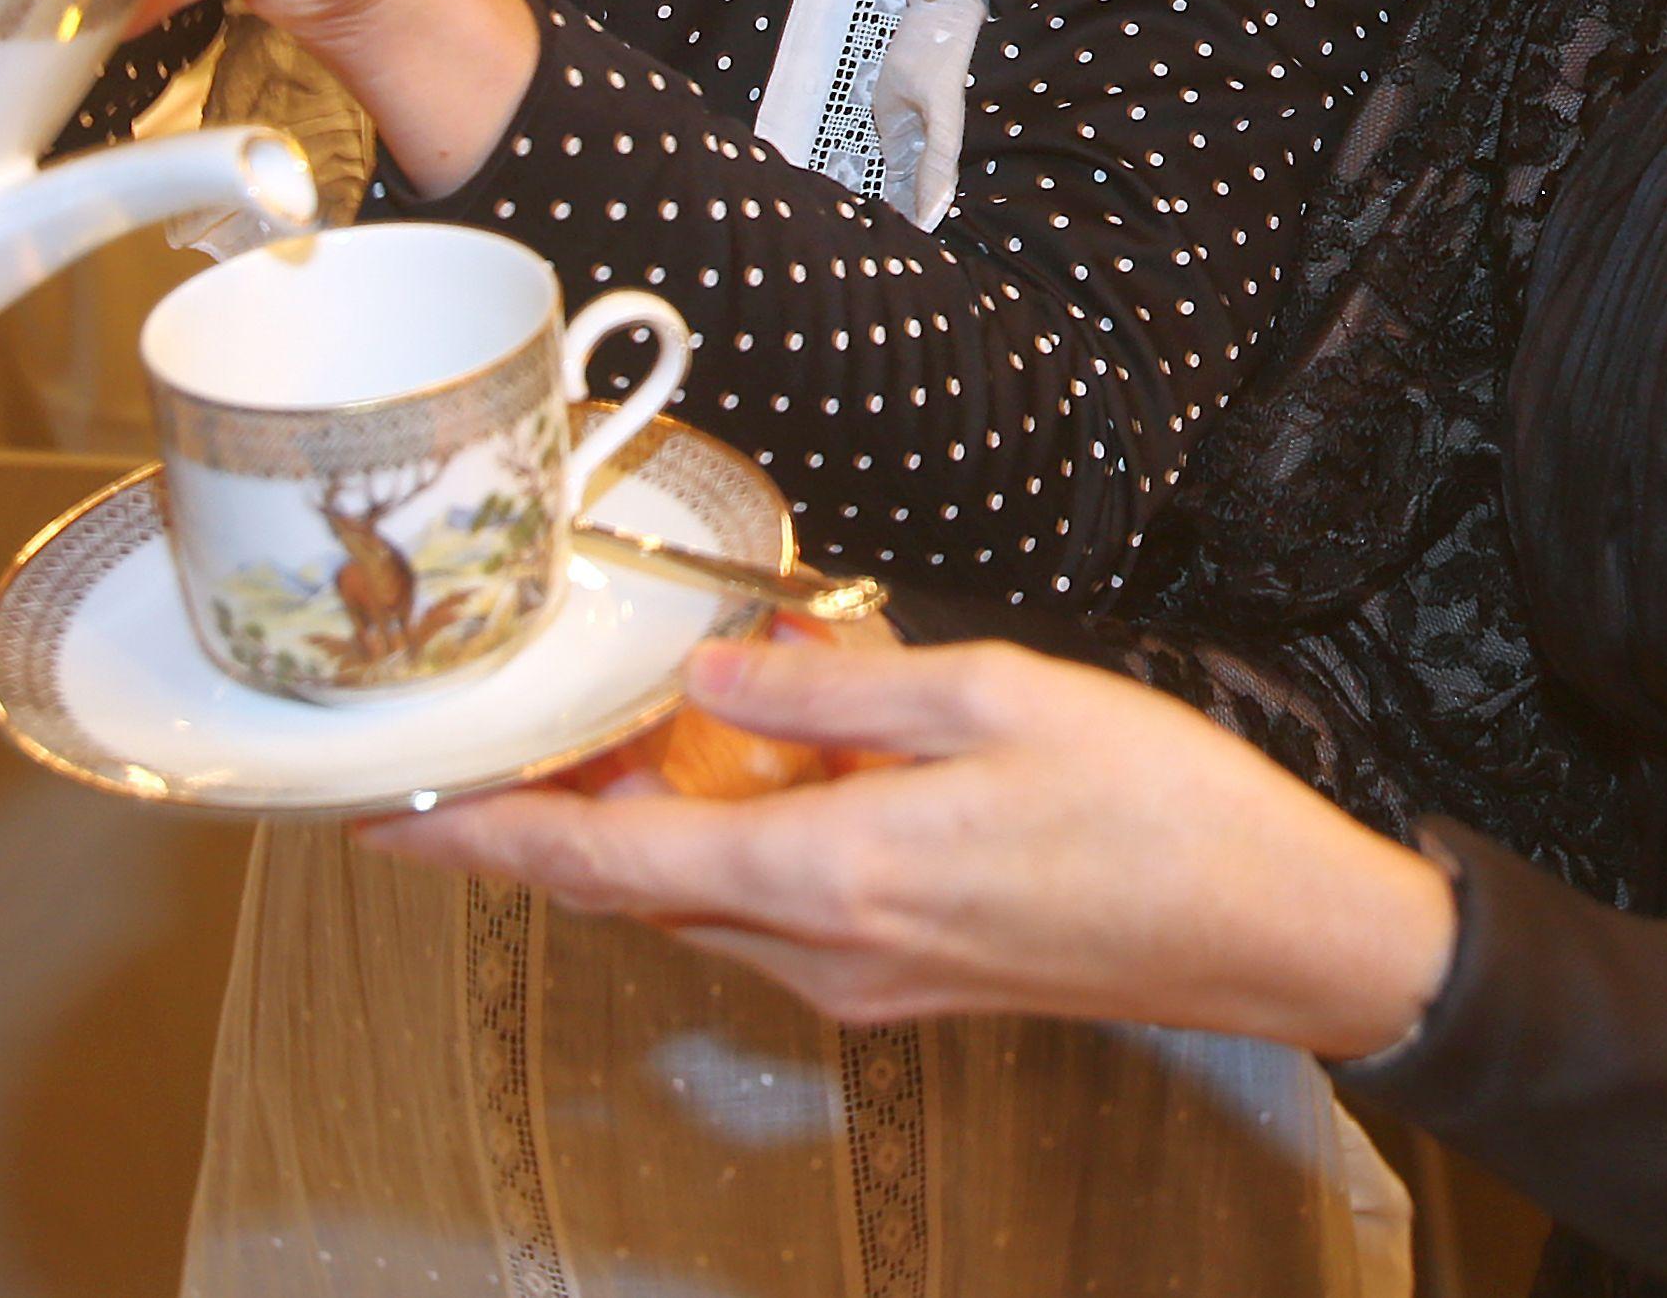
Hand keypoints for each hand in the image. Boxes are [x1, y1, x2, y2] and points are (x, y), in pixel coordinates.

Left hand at [363, 635, 1458, 1054]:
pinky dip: (726, 849)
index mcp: (835, 875)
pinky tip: (749, 773)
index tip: (389, 820)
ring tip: (607, 737)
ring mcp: (866, 984)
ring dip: (641, 834)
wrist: (1276, 934)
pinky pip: (772, 914)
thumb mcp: (993, 696)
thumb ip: (834, 687)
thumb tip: (709, 680)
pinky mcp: (907, 986)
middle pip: (636, 895)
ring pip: (703, 905)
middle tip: (489, 742)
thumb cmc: (1160, 808)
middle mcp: (828, 952)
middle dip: (550, 825)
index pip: (605, 868)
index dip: (485, 842)